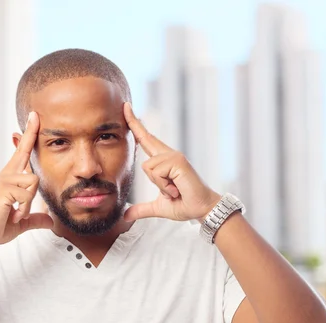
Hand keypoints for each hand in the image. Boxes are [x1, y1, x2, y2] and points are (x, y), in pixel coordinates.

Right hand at [0, 112, 52, 247]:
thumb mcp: (22, 222)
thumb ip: (36, 218)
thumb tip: (50, 221)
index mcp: (10, 178)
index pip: (21, 153)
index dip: (28, 136)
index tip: (33, 118)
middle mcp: (6, 175)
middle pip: (23, 150)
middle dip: (30, 132)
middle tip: (35, 113)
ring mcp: (4, 180)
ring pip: (34, 181)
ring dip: (29, 202)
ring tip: (16, 212)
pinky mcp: (4, 189)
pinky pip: (27, 194)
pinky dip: (24, 208)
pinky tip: (13, 214)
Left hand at [123, 103, 220, 222]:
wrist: (201, 210)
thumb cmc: (184, 205)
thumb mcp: (158, 207)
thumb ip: (142, 209)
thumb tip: (126, 216)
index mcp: (163, 161)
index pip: (145, 140)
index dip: (135, 125)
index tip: (126, 108)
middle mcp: (168, 154)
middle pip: (145, 138)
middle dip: (133, 122)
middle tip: (124, 103)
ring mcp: (173, 156)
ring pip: (147, 168)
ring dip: (158, 186)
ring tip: (172, 190)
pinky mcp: (178, 161)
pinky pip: (156, 173)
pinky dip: (163, 186)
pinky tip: (175, 189)